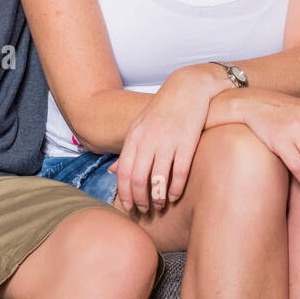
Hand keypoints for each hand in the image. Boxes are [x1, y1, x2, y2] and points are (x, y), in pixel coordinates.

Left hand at [111, 64, 224, 213]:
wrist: (188, 88)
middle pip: (138, 178)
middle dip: (139, 199)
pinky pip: (179, 172)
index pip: (124, 171)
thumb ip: (128, 149)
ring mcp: (168, 141)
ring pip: (158, 179)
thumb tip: (111, 172)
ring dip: (157, 197)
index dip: (124, 192)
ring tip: (159, 205)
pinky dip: (176, 188)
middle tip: (144, 210)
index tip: (128, 206)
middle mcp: (149, 139)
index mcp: (135, 136)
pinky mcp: (187, 142)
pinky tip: (175, 196)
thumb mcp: (140, 126)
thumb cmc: (163, 110)